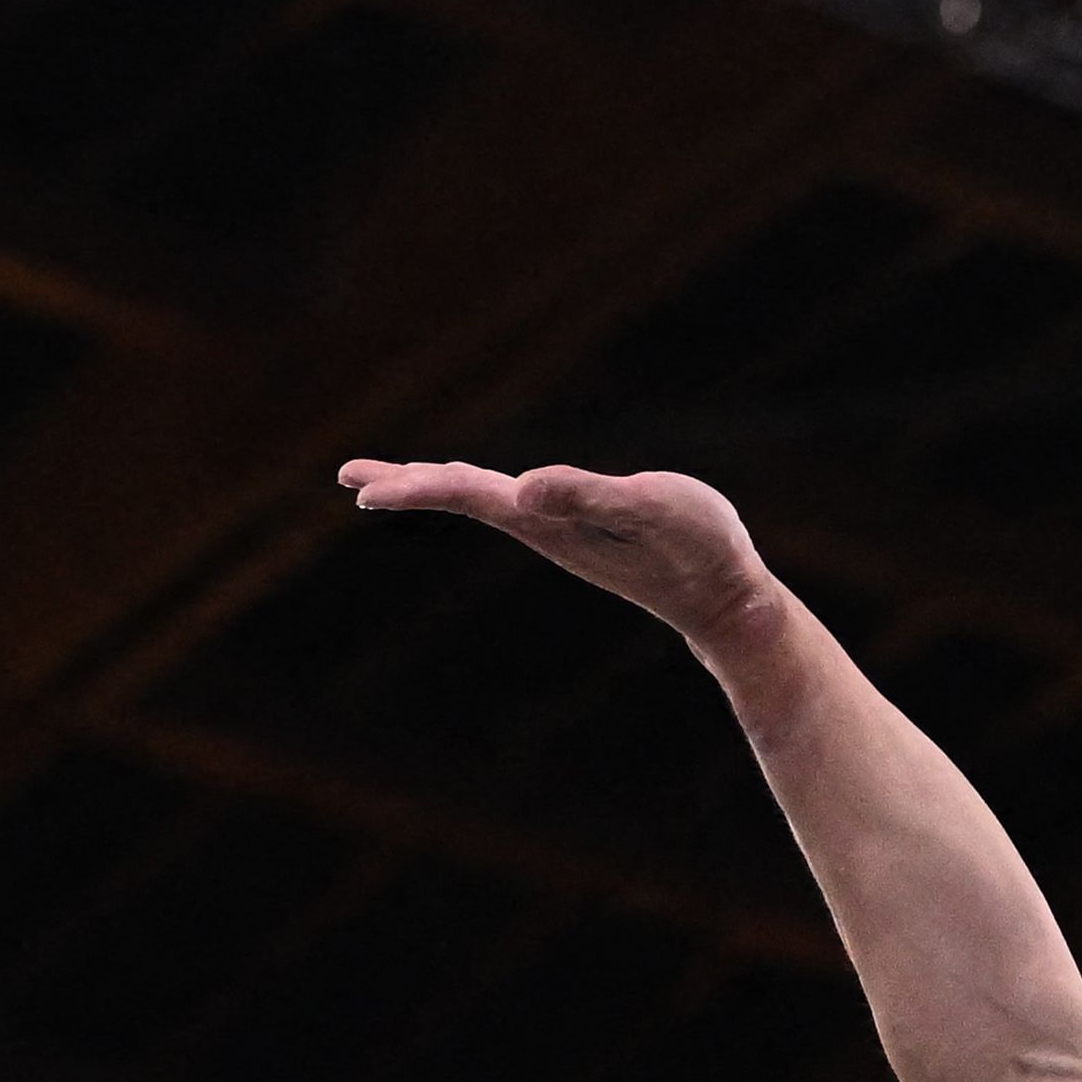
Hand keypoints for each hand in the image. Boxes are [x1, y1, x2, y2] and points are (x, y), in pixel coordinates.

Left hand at [339, 458, 782, 651]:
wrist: (729, 602)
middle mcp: (545, 525)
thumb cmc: (701, 550)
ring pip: (484, 501)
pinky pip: (514, 501)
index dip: (417, 486)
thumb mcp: (651, 511)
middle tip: (351, 479)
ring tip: (393, 481)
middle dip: (409, 487)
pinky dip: (480, 488)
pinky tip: (483, 487)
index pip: (468, 494)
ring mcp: (563, 529)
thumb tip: (523, 487)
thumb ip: (589, 496)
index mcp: (548, 520)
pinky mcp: (584, 526)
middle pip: (464, 498)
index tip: (363, 489)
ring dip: (438, 486)